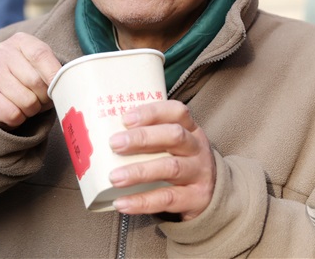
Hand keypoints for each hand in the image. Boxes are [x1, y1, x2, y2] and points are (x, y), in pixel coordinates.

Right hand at [0, 32, 60, 128]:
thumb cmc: (29, 74)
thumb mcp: (42, 64)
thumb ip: (55, 70)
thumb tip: (68, 88)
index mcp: (21, 41)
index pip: (40, 55)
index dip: (54, 74)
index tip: (61, 87)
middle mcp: (3, 52)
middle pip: (34, 81)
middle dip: (45, 97)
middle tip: (44, 99)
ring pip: (25, 101)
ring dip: (33, 109)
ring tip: (30, 103)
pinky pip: (11, 114)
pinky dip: (19, 118)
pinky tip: (17, 110)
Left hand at [107, 100, 215, 220]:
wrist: (212, 194)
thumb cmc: (180, 162)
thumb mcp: (173, 145)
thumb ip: (148, 138)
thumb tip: (102, 135)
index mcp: (190, 128)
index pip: (176, 112)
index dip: (151, 113)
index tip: (125, 118)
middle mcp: (197, 148)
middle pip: (174, 136)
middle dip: (142, 138)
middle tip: (114, 143)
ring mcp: (199, 173)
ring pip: (171, 168)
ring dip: (139, 172)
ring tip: (114, 177)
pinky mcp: (195, 198)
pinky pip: (167, 199)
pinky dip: (142, 201)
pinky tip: (122, 203)